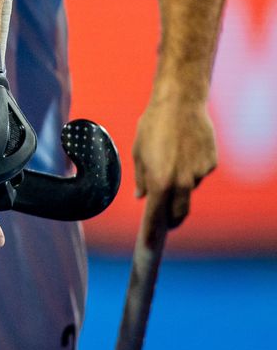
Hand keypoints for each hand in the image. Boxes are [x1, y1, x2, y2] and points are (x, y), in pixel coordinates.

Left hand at [133, 94, 216, 227]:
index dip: (152, 233)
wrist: (180, 102)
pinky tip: (185, 147)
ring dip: (180, 183)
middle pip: (180, 213)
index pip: (156, 216)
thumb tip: (141, 196)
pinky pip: (199, 172)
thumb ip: (141, 178)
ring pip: (189, 188)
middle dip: (172, 218)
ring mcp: (199, 173)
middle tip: (165, 216)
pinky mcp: (211, 164)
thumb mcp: (138, 151)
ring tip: (172, 156)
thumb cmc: (153, 125)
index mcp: (160, 180)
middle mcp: (182, 181)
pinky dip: (192, 167)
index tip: (148, 247)